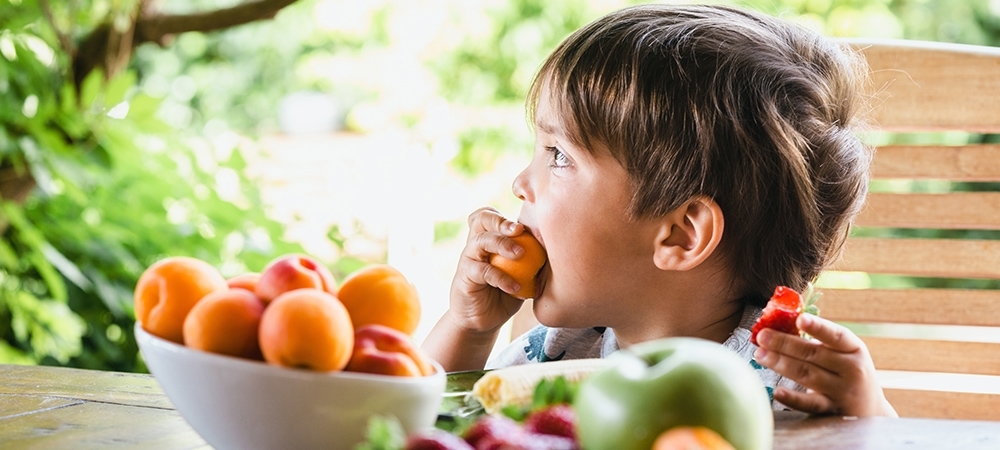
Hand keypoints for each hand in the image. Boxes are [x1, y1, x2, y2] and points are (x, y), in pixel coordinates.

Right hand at [446, 207, 528, 333]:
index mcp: (488, 240)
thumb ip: (534, 260)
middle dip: (501, 221)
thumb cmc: (506, 294)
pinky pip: (482, 270)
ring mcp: (468, 260)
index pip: (488, 215)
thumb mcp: (523, 275)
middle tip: (520, 231)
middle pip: (481, 219)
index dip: (502, 214)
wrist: (482, 321)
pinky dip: (501, 277)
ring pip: (480, 241)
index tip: (523, 225)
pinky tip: (516, 288)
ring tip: (520, 254)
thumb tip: (562, 248)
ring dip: (502, 244)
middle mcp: (476, 245)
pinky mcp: (465, 277)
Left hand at [753, 313, 897, 416]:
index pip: (836, 335)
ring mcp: (842, 391)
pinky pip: (810, 404)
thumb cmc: (848, 372)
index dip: (817, 327)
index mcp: (854, 348)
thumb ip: (819, 341)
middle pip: (813, 354)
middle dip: (784, 343)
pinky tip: (777, 392)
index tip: (799, 319)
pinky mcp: (832, 410)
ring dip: (780, 363)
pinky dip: (792, 398)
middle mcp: (851, 369)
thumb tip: (778, 324)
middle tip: (762, 336)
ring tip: (759, 354)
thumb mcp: (844, 353)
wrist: (871, 410)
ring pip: (807, 375)